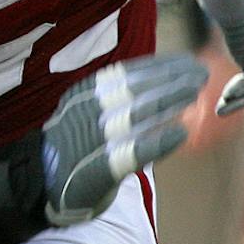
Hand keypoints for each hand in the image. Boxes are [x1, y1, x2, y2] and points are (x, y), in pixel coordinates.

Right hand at [39, 53, 207, 225]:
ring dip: (167, 102)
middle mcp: (84, 113)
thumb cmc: (76, 144)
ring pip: (133, 116)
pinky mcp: (97, 170)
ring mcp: (89, 141)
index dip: (160, 66)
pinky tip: (180, 134)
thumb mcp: (88, 110)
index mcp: (83, 95)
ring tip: (195, 95)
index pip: (125, 73)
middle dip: (170, 80)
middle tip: (200, 76)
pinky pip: (131, 153)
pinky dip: (158, 142)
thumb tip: (165, 80)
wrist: (44, 181)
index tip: (188, 61)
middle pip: (132, 90)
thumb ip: (118, 98)